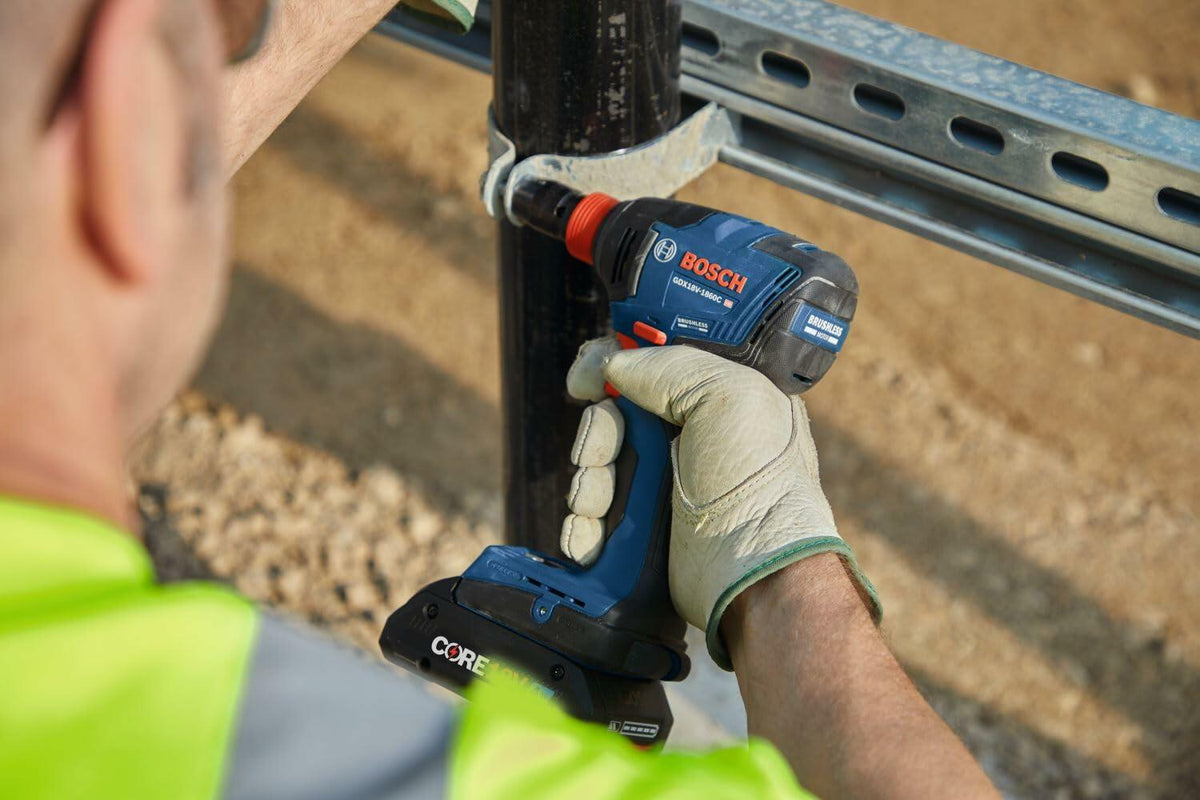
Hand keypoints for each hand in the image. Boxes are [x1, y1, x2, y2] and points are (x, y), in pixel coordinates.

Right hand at [561, 336, 879, 668]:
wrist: (751, 571)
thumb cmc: (756, 483)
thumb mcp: (730, 394)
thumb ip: (670, 365)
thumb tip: (614, 365)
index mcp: (716, 403)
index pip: (648, 369)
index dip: (610, 370)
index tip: (587, 380)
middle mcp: (687, 445)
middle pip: (609, 421)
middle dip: (597, 438)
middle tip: (602, 456)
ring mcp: (662, 494)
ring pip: (593, 473)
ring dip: (589, 487)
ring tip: (602, 507)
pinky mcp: (640, 539)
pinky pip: (589, 522)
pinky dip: (583, 529)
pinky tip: (594, 538)